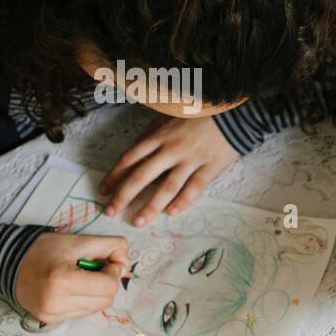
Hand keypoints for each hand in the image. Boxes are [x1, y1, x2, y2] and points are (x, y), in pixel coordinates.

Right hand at [13, 233, 129, 323]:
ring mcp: (51, 314)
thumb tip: (126, 268)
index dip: (112, 272)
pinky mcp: (49, 320)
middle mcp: (55, 302)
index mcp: (62, 281)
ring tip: (77, 278)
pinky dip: (82, 300)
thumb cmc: (43, 249)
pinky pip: (81, 313)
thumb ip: (111, 247)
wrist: (7, 262)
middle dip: (105, 283)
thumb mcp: (79, 240)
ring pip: (95, 308)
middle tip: (91, 270)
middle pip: (106, 300)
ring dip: (94, 293)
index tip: (102, 262)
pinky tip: (69, 288)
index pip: (109, 287)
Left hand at [98, 115, 237, 226]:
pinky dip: (183, 201)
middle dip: (124, 195)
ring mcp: (191, 159)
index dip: (114, 175)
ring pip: (167, 186)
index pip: (130, 158)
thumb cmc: (197, 116)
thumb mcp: (168, 118)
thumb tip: (134, 154)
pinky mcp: (210, 167)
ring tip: (139, 221)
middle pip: (142, 175)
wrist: (231, 114)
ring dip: (152, 205)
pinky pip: (194, 187)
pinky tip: (173, 213)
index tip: (104, 191)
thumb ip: (151, 136)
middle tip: (111, 211)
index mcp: (158, 136)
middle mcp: (171, 149)